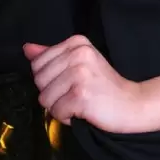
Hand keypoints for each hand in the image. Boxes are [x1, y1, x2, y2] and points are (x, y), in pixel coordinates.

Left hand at [23, 36, 144, 133]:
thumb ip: (52, 55)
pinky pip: (56, 112)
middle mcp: (78, 53)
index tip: (72, 82)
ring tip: (80, 103)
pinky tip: (84, 111)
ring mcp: (80, 73)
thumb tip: (27, 48)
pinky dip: (67, 117)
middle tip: (77, 93)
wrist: (131, 104)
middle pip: (39, 80)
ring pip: (45, 98)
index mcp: (77, 42)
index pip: (38, 63)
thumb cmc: (103, 86)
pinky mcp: (80, 95)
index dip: (50, 79)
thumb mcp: (79, 64)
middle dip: (53, 94)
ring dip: (60, 107)